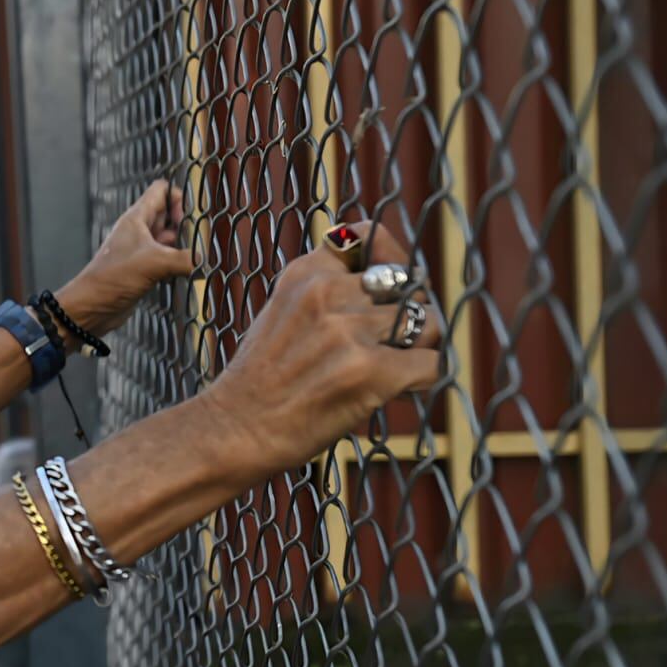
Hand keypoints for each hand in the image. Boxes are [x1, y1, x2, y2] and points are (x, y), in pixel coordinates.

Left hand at [57, 179, 193, 338]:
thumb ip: (184, 260)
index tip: (185, 220)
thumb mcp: (154, 263)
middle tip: (194, 242)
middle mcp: (138, 231)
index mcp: (137, 218)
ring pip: (168, 240)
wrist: (92, 306)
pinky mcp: (143, 270)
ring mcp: (141, 251)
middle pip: (168, 215)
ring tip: (192, 260)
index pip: (161, 191)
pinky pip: (166, 260)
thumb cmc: (113, 277)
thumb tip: (204, 263)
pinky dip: (176, 265)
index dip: (177, 198)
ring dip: (182, 248)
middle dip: (184, 226)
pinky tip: (183, 275)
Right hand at [196, 222, 441, 479]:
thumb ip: (324, 290)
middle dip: (408, 313)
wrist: (234, 429)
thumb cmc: (260, 379)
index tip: (385, 286)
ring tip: (391, 368)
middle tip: (389, 342)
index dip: (388, 259)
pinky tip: (397, 389)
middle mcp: (328, 293)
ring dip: (417, 348)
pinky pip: (432, 364)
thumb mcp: (281, 311)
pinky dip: (422, 379)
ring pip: (427, 324)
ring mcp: (349, 331)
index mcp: (305, 273)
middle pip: (408, 285)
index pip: (366, 237)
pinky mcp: (371, 371)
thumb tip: (390, 279)